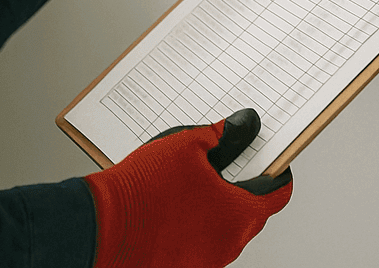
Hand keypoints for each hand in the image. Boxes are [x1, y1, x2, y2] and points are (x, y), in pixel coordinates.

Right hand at [85, 109, 292, 267]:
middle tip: (222, 165)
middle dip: (240, 188)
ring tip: (189, 185)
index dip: (276, 172)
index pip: (277, 194)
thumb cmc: (143, 190)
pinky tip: (173, 207)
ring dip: (215, 209)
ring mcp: (206, 261)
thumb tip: (246, 126)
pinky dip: (194, 226)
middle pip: (249, 213)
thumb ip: (226, 136)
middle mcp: (229, 245)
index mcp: (239, 214)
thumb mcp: (188, 146)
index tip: (269, 161)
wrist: (100, 227)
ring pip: (223, 230)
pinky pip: (199, 244)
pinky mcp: (183, 267)